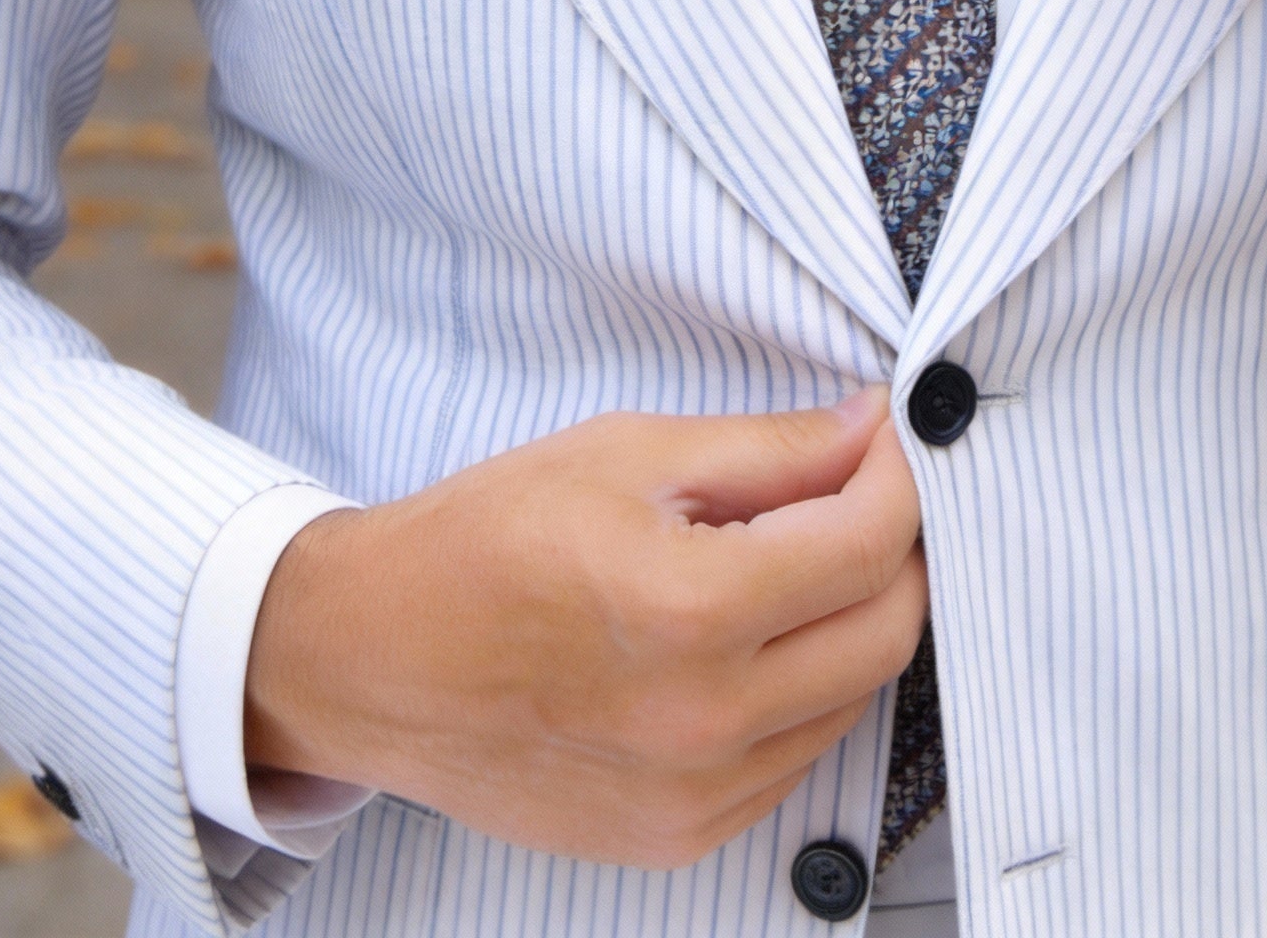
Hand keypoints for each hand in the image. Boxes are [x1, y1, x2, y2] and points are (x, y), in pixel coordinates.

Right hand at [244, 389, 925, 868]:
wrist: (369, 657)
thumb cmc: (483, 540)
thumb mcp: (627, 453)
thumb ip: (769, 448)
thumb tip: (869, 430)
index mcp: (688, 610)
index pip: (868, 545)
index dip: (897, 478)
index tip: (882, 441)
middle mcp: (703, 721)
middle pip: (887, 633)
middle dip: (896, 550)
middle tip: (859, 494)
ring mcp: (693, 796)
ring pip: (853, 700)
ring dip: (851, 622)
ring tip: (792, 561)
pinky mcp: (676, 836)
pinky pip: (794, 758)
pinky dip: (803, 691)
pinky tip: (750, 639)